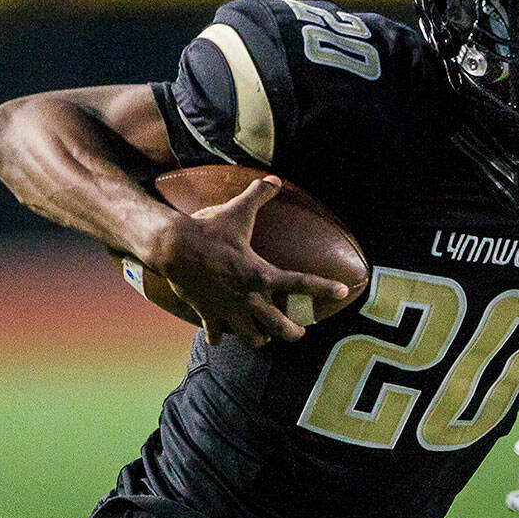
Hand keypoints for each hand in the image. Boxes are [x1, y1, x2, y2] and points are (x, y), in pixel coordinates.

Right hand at [150, 175, 348, 346]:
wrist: (174, 248)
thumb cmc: (209, 230)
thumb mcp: (237, 211)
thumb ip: (259, 195)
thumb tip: (275, 178)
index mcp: (262, 275)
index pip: (302, 283)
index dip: (325, 288)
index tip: (343, 292)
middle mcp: (250, 297)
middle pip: (280, 327)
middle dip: (293, 333)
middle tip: (299, 332)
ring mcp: (229, 309)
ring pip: (252, 338)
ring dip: (259, 339)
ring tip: (263, 336)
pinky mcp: (208, 314)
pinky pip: (217, 334)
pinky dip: (219, 336)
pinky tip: (220, 336)